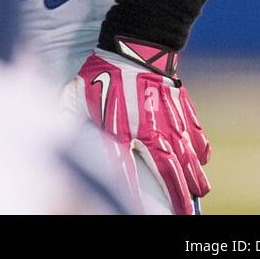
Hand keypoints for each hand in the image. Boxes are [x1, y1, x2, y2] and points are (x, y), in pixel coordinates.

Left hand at [65, 44, 209, 214]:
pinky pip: (197, 135)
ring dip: (194, 178)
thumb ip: (68, 114)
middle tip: (182, 214)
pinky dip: (201, 150)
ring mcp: (170, 120)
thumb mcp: (77, 92)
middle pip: (167, 171)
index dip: (129, 191)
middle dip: (175, 195)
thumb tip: (57, 130)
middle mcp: (149, 129)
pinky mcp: (183, 109)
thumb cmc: (103, 70)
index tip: (133, 209)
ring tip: (198, 194)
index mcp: (119, 127)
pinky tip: (202, 160)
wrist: (135, 44)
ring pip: (188, 157)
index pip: (123, 168)